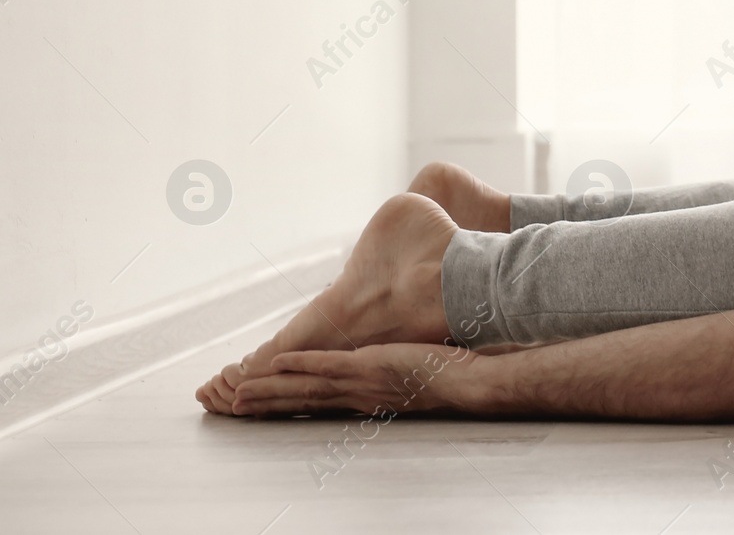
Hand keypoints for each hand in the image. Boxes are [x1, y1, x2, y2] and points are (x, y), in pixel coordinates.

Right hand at [225, 344, 483, 416]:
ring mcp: (360, 384)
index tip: (256, 407)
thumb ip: (383, 377)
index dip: (284, 406)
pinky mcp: (369, 367)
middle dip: (266, 404)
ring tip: (240, 394)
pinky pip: (329, 368)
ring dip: (271, 390)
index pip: (316, 406)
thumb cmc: (440, 379)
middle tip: (232, 405)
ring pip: (307, 388)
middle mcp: (355, 398)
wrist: (465, 383)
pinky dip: (302, 365)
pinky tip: (278, 364)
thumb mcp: (403, 380)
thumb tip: (374, 367)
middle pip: (302, 402)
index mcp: (361, 401)